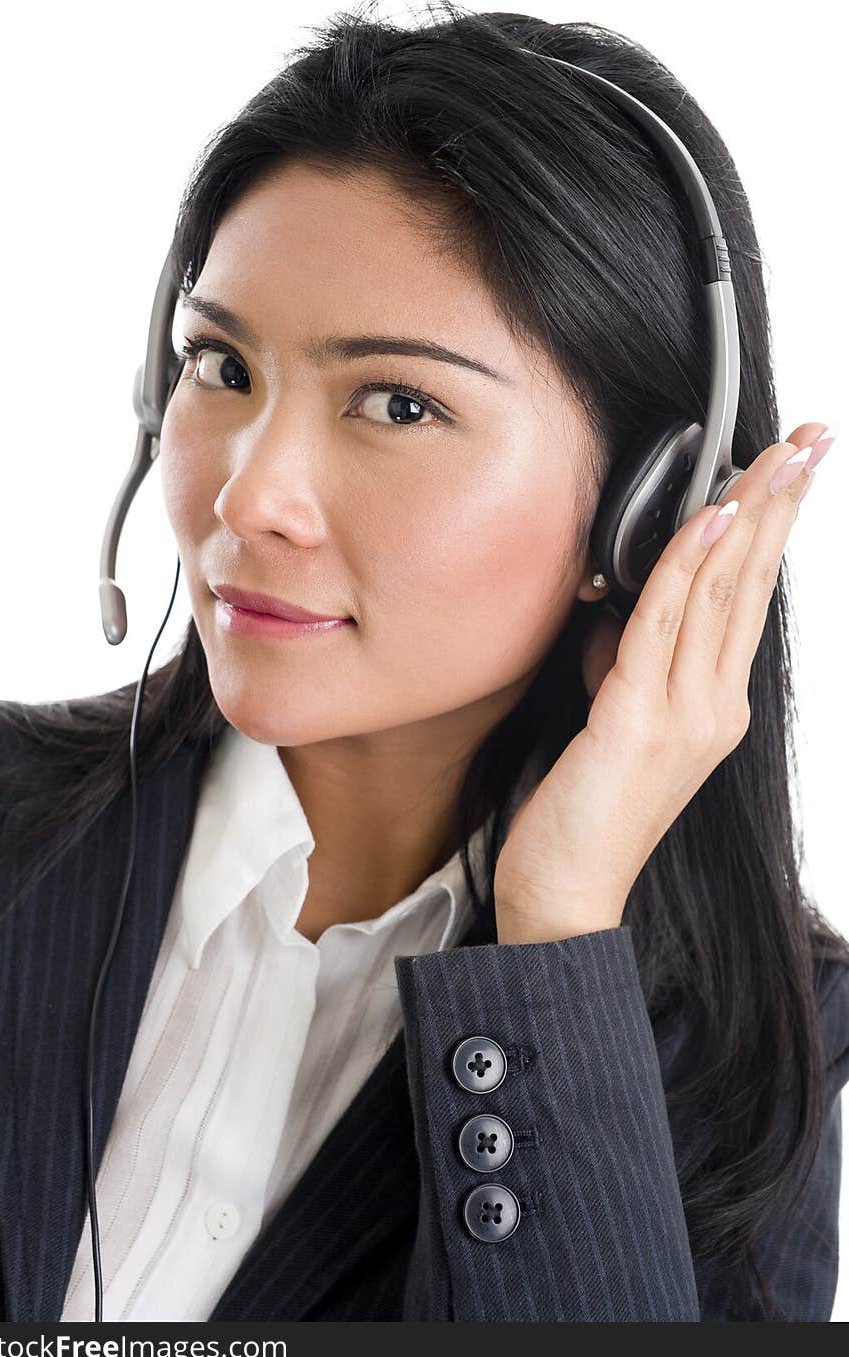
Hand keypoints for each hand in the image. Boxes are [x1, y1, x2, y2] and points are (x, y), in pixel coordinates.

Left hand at [493, 422, 828, 942]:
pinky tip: (711, 519)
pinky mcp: (635, 724)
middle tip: (811, 439)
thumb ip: (625, 666)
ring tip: (775, 457)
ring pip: (721, 595)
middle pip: (752, 586)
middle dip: (781, 505)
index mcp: (712, 707)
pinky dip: (687, 567)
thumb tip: (616, 615)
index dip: (771, 530)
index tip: (790, 470)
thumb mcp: (610, 723)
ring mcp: (682, 716)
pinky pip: (663, 628)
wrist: (564, 897)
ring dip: (748, 517)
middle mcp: (712, 708)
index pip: (747, 600)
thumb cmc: (582, 816)